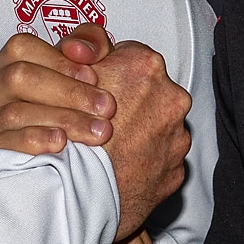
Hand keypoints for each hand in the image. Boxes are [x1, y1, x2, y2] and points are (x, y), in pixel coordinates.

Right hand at [0, 24, 115, 184]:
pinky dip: (33, 141)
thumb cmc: (74, 131)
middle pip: (17, 78)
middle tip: (106, 108)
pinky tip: (61, 144)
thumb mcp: (85, 83)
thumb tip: (82, 49)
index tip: (95, 77)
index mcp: (3, 73)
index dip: (59, 60)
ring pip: (13, 113)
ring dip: (61, 118)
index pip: (21, 49)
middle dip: (67, 91)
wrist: (64, 191)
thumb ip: (89, 49)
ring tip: (97, 131)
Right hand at [87, 37, 191, 242]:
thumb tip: (92, 46)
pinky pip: (160, 158)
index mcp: (145, 66)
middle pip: (149, 90)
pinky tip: (122, 167)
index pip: (130, 54)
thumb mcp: (66, 77)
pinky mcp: (176, 170)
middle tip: (101, 121)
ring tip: (110, 148)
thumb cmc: (70, 137)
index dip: (110, 71)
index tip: (96, 89)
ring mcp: (177, 136)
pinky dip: (145, 160)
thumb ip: (86, 54)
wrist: (79, 197)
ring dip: (140, 131)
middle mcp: (170, 98)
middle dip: (130, 101)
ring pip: (157, 125)